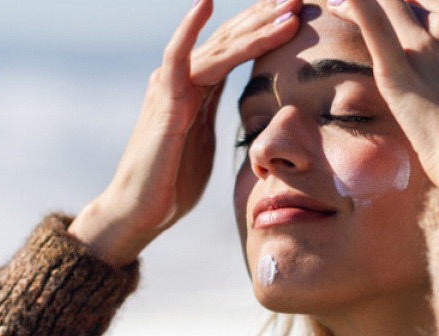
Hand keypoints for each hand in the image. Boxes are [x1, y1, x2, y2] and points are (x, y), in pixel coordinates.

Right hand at [70, 0, 302, 265]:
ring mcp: (171, 87)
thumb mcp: (206, 140)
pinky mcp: (164, 103)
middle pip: (231, 38)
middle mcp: (183, 78)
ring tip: (286, 7)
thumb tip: (246, 109)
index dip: (266, 27)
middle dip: (267, 16)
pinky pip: (177, 59)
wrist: (139, 212)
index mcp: (198, 87)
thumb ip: (219, 115)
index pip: (237, 48)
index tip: (300, 11)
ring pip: (218, 47)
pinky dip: (190, 29)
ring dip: (255, 26)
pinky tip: (205, 4)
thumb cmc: (172, 182)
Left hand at [327, 0, 438, 184]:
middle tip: (349, 10)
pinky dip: (357, 6)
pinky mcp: (399, 74)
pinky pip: (373, 25)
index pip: (435, 2)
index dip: (413, 9)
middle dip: (389, 9)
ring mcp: (425, 49)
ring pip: (386, 7)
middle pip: (407, 4)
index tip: (399, 20)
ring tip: (335, 4)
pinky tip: (338, 0)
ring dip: (358, 3)